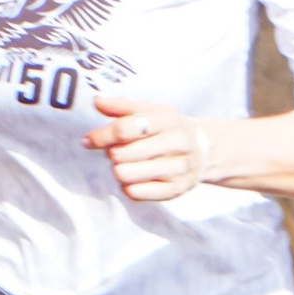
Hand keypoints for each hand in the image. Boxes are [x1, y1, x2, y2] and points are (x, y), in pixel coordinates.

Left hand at [90, 93, 214, 201]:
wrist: (204, 150)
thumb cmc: (167, 128)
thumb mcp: (150, 110)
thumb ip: (121, 106)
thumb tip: (97, 101)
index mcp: (167, 119)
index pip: (124, 129)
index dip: (101, 136)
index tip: (89, 140)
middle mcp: (176, 143)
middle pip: (122, 154)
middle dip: (112, 153)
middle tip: (117, 151)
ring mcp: (178, 168)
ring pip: (126, 175)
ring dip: (119, 170)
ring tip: (126, 164)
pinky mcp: (175, 190)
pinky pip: (135, 193)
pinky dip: (128, 186)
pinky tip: (134, 178)